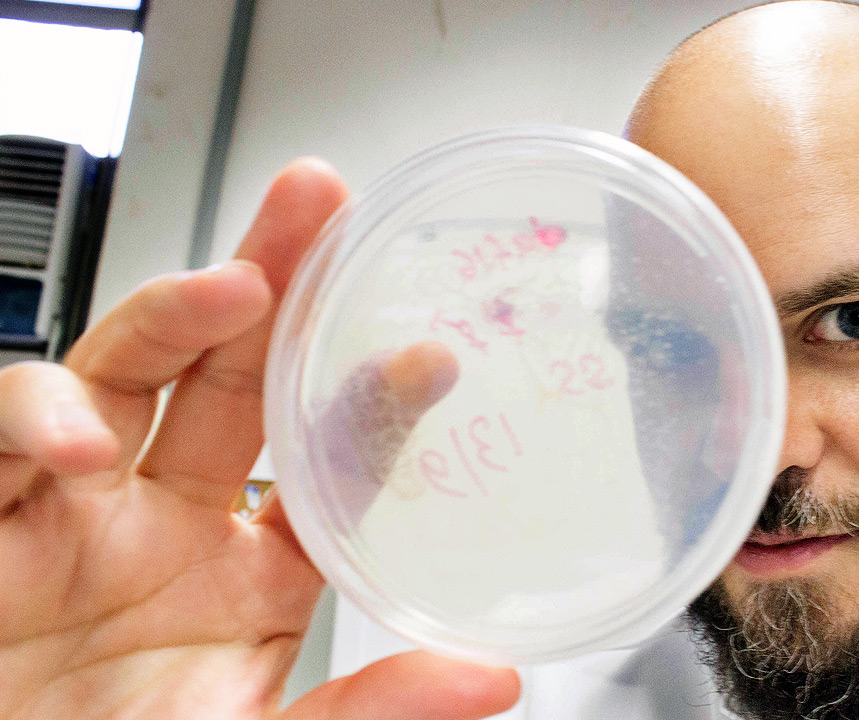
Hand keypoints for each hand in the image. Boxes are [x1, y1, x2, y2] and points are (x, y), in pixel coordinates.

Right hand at [0, 159, 519, 718]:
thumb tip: (491, 679)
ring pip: (124, 368)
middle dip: (273, 282)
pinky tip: (82, 436)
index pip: (321, 461)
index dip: (371, 407)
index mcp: (250, 572)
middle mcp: (166, 522)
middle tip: (319, 205)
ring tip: (236, 289)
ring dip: (175, 313)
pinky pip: (0, 435)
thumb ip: (366, 712)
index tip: (431, 361)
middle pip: (226, 373)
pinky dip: (34, 415)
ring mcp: (76, 509)